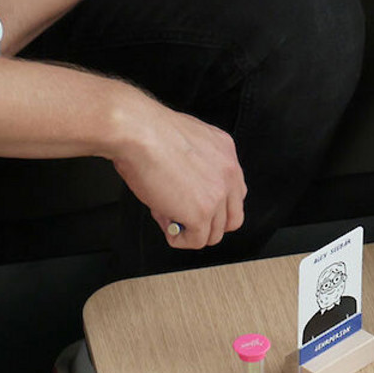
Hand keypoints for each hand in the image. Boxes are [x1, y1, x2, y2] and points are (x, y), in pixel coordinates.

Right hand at [112, 97, 246, 249]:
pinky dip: (180, 240)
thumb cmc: (149, 132)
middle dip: (209, 224)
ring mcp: (218, 194)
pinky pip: (197, 240)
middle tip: (186, 221)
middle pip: (233, 217)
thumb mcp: (185, 141)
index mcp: (225, 151)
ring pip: (215, 233)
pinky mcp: (201, 213)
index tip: (197, 207)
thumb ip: (196, 164)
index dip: (215, 205)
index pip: (235, 191)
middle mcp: (228, 172)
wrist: (138, 133)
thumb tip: (185, 189)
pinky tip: (168, 227)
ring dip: (191, 231)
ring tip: (170, 218)